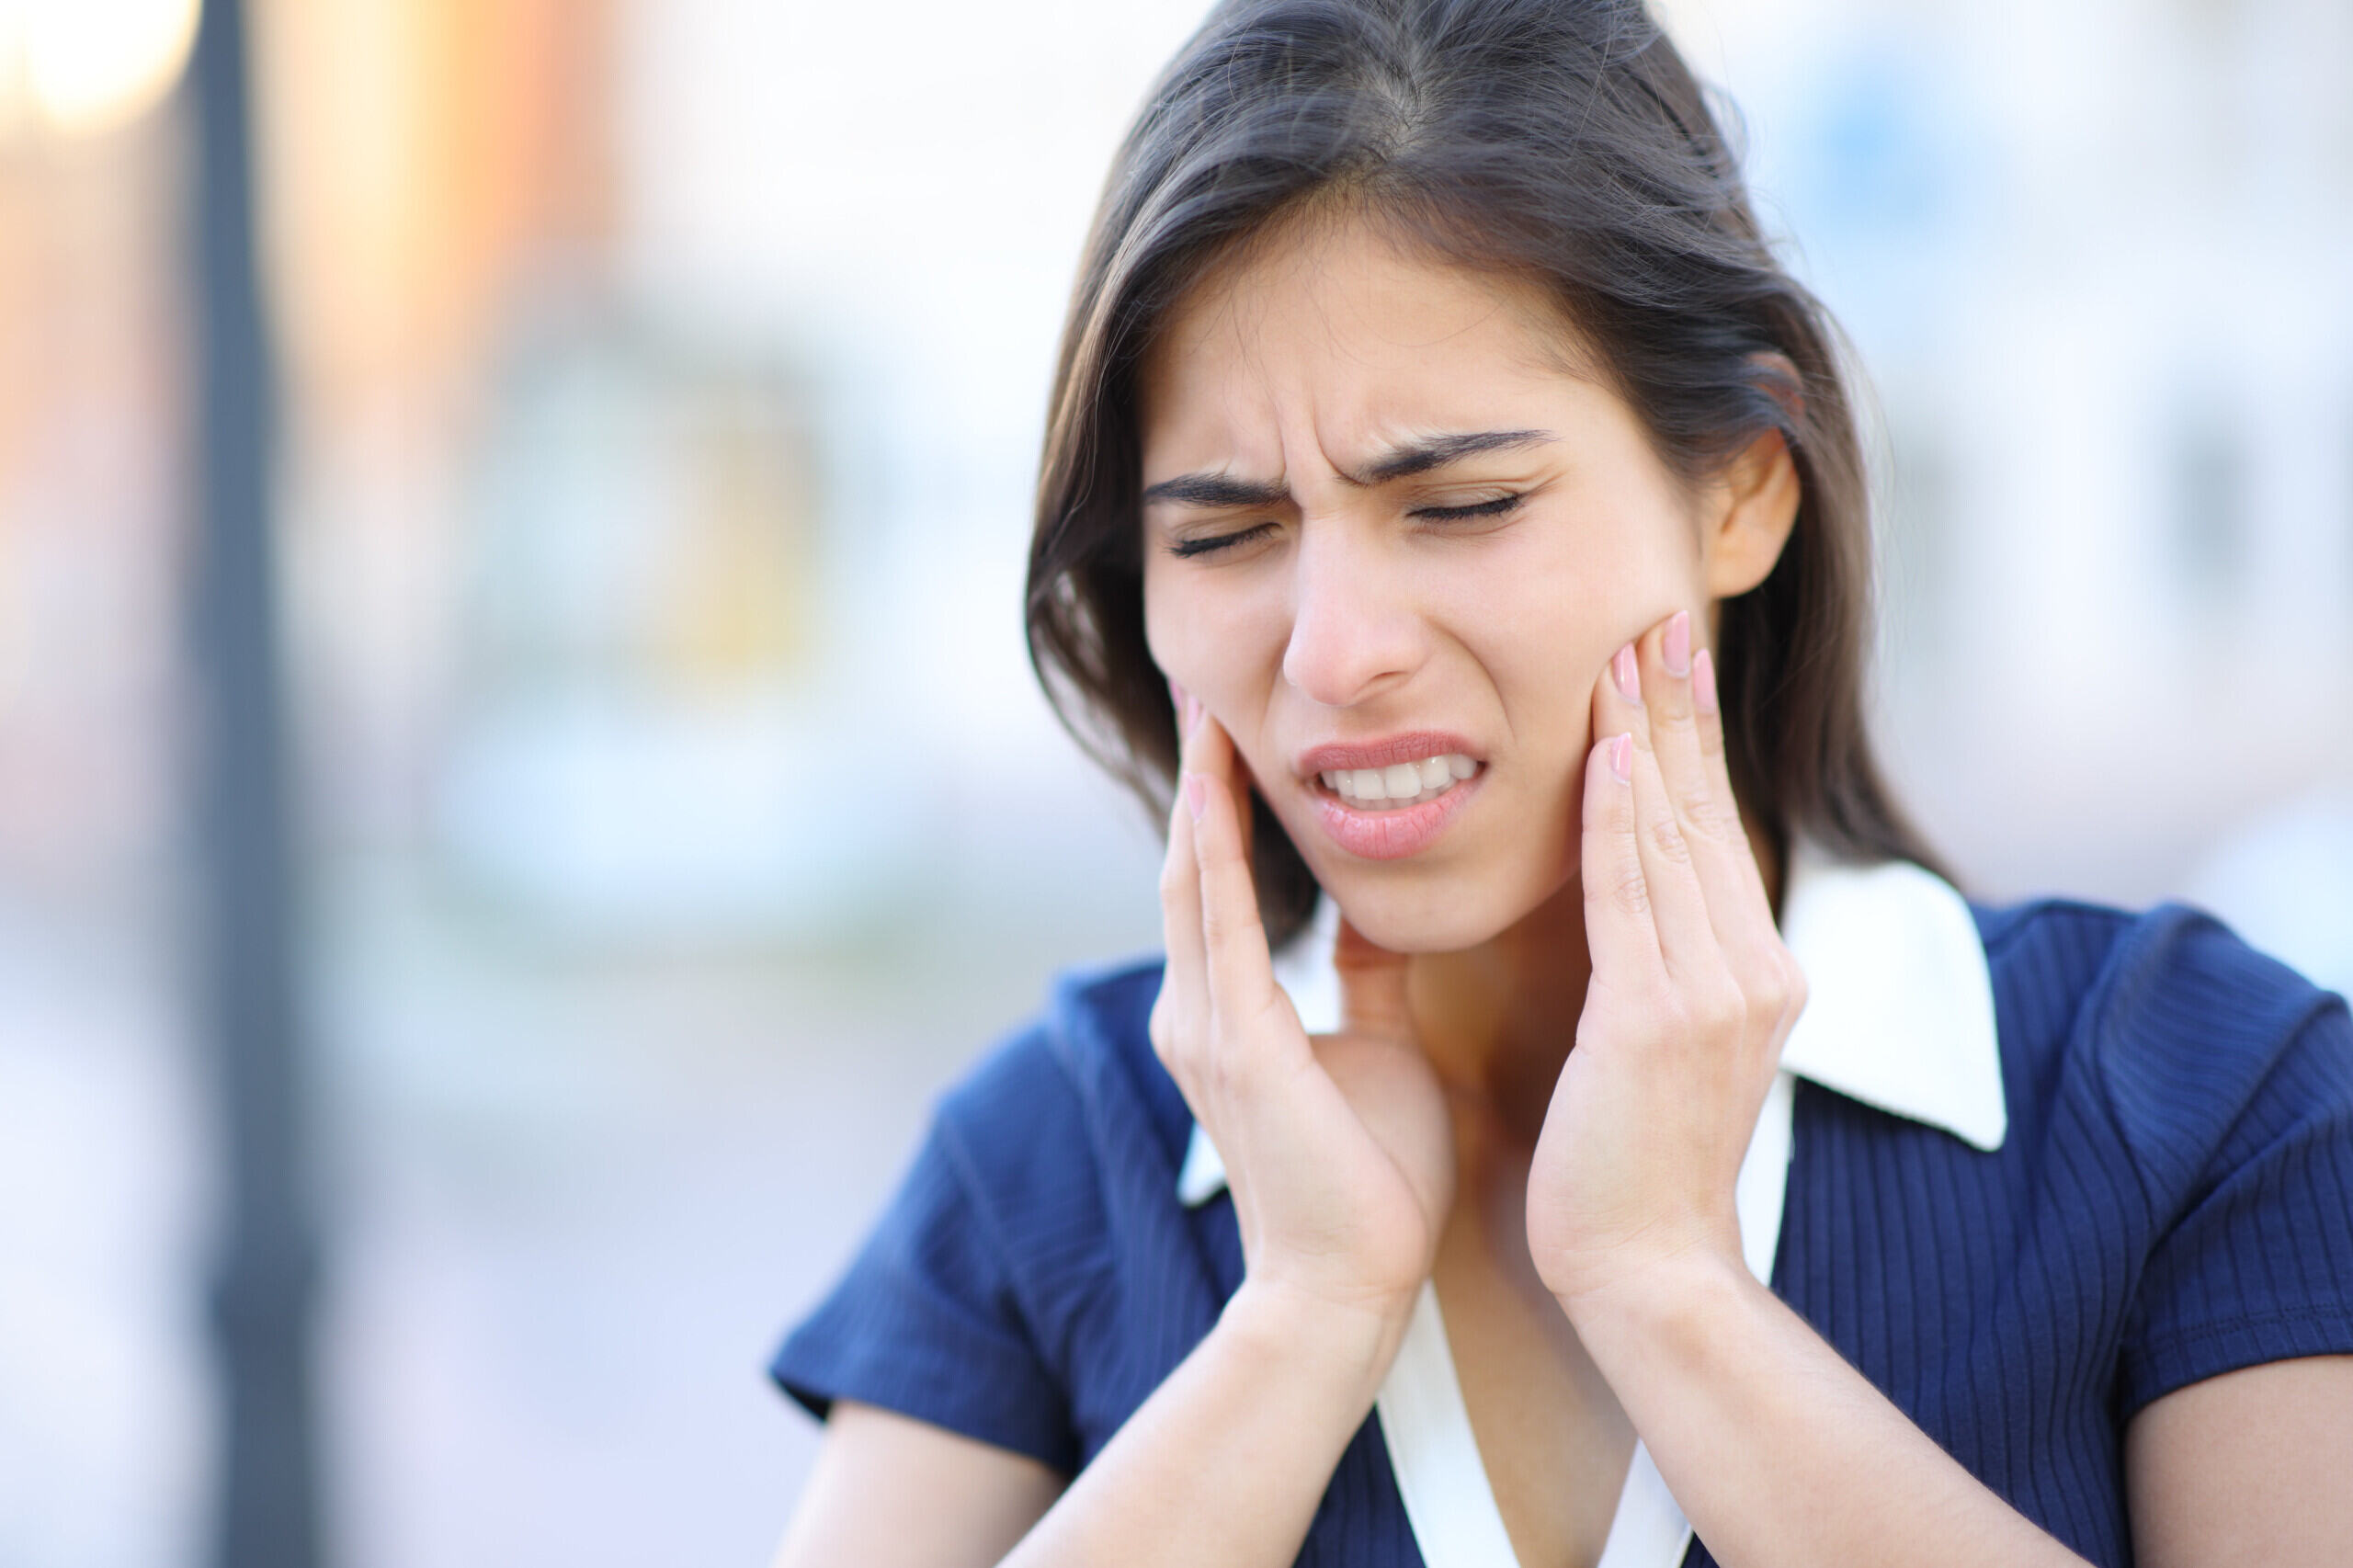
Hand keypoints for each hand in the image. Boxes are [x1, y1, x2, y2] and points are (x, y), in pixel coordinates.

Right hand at [1152, 685, 1455, 1329]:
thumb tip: (1379, 917)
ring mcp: (1202, 1028)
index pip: (1220, 885)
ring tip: (1206, 710)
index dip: (1222, 804)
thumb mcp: (1377, 1050)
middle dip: (1198, 777)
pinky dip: (1217, 850)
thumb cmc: (1371, 1180)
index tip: (1232, 726)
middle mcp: (1197, 1012)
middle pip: (1190, 867)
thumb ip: (1367, 981)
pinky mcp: (1231, 1045)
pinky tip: (1221, 787)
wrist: (1348, 1287)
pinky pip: (1220, 925)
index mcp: (1229, 1014)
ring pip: (1193, 882)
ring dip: (1201, 793)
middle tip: (1203, 686)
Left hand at [1525, 611, 1805, 1312]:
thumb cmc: (1630, 1165)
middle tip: (1656, 617)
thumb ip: (1661, 968)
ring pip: (1671, 839)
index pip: (1712, 831)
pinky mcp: (1659, 1023)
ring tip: (1626, 654)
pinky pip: (1633, 898)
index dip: (1688, 742)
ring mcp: (1714, 995)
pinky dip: (1620, 820)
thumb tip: (1634, 901)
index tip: (1667, 660)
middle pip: (1703, 814)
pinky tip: (1609, 754)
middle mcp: (1753, 970)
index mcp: (1754, 972)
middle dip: (1676, 712)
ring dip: (1645, 739)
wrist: (1649, 1270)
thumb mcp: (1659, 1048)